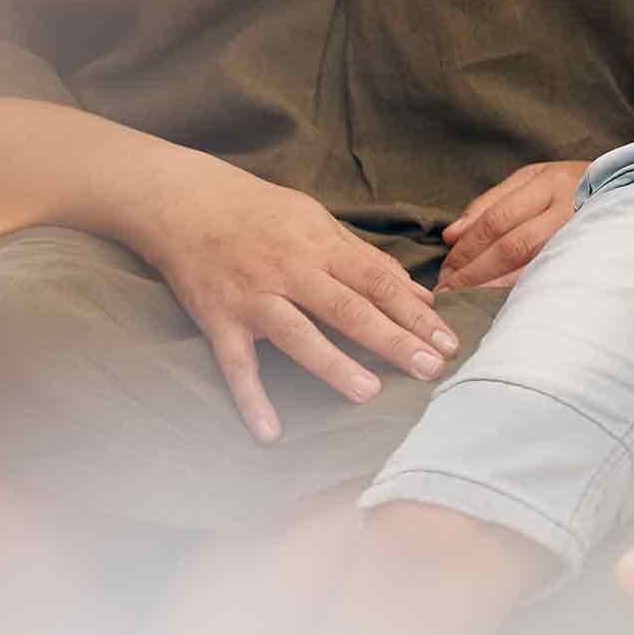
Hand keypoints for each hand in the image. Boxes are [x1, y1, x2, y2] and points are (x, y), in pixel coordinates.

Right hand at [138, 164, 461, 442]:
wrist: (185, 202)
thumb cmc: (262, 212)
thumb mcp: (320, 222)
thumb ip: (368, 260)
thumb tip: (419, 294)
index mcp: (321, 247)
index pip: (378, 282)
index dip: (415, 312)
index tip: (448, 341)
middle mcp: (291, 272)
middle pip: (348, 309)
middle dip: (392, 340)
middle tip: (431, 369)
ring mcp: (253, 297)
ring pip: (297, 334)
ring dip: (333, 365)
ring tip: (369, 393)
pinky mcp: (218, 320)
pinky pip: (236, 364)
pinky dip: (250, 398)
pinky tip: (270, 431)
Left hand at [440, 159, 590, 290]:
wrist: (632, 190)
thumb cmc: (571, 185)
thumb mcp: (531, 180)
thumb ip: (489, 204)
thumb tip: (451, 235)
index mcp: (549, 183)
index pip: (498, 219)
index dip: (468, 246)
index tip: (447, 268)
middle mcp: (568, 208)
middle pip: (512, 245)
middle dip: (475, 271)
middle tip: (449, 290)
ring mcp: (583, 235)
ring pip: (531, 266)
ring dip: (494, 285)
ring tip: (468, 299)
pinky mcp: (592, 257)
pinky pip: (550, 278)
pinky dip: (521, 291)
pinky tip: (501, 302)